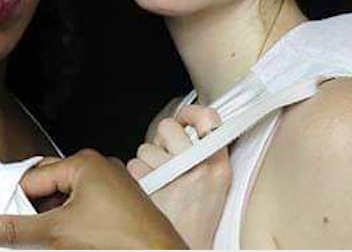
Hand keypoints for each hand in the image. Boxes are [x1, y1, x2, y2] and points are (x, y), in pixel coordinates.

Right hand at [0, 149, 186, 248]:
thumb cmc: (123, 242)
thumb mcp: (57, 234)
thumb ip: (16, 230)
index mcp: (84, 164)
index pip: (32, 177)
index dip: (12, 199)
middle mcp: (100, 169)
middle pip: (48, 186)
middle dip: (30, 210)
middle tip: (13, 231)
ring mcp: (112, 188)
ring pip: (65, 200)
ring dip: (48, 220)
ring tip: (38, 240)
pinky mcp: (119, 208)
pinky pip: (82, 210)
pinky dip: (67, 224)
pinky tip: (60, 243)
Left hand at [127, 104, 230, 248]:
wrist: (189, 243)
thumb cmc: (198, 215)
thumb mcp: (216, 180)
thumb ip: (201, 150)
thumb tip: (182, 123)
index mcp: (218, 163)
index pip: (207, 117)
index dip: (192, 113)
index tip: (186, 118)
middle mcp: (198, 166)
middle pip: (167, 127)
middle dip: (162, 140)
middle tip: (168, 157)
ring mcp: (175, 176)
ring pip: (145, 148)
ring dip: (148, 163)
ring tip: (162, 181)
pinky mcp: (153, 187)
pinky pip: (134, 167)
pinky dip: (138, 178)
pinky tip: (152, 190)